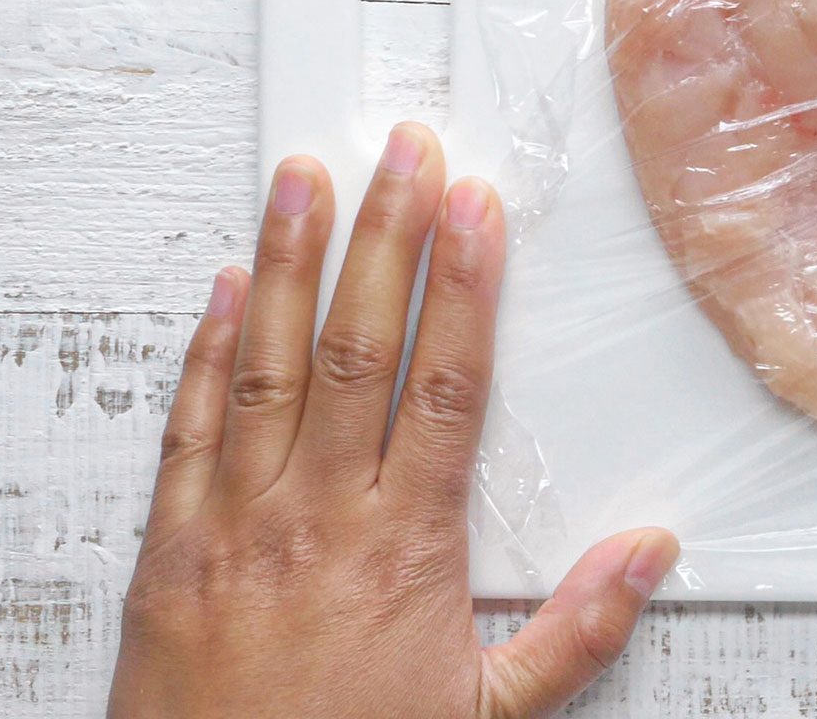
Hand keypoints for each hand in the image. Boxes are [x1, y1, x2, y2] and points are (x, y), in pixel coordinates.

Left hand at [109, 124, 679, 718]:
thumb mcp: (487, 718)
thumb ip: (576, 633)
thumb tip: (647, 558)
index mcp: (401, 547)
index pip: (444, 382)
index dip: (464, 284)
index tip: (474, 210)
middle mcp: (314, 519)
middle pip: (358, 346)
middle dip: (386, 236)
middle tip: (402, 154)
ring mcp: (233, 528)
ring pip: (264, 365)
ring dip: (284, 262)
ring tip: (301, 181)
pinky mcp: (169, 553)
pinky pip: (187, 431)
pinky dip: (202, 353)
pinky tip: (218, 293)